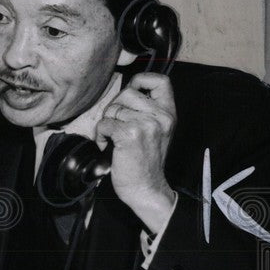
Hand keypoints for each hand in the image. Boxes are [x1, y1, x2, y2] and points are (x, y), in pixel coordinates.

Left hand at [95, 73, 176, 232]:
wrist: (146, 188)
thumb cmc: (145, 161)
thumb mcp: (156, 131)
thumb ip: (147, 111)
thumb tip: (124, 92)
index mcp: (169, 113)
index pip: (161, 80)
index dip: (141, 80)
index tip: (131, 93)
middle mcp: (161, 116)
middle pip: (127, 93)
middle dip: (115, 108)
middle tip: (115, 125)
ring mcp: (146, 124)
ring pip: (113, 109)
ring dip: (106, 123)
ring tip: (112, 138)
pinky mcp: (129, 134)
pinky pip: (105, 123)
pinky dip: (100, 135)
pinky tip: (106, 146)